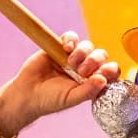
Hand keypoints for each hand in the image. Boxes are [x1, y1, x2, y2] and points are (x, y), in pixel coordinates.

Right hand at [0, 31, 120, 135]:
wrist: (27, 94)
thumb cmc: (51, 100)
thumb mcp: (71, 99)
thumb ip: (88, 91)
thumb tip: (103, 80)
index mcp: (92, 80)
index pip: (110, 70)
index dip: (110, 69)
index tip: (102, 73)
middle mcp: (85, 67)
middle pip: (101, 55)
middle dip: (95, 61)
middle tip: (82, 71)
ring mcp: (73, 56)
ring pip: (88, 46)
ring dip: (83, 52)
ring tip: (70, 62)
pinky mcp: (59, 47)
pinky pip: (71, 37)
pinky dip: (71, 39)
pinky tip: (66, 47)